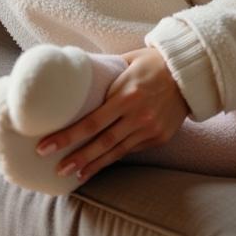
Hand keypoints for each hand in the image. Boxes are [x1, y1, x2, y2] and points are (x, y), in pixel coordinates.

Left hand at [35, 47, 189, 182]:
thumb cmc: (154, 63)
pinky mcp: (159, 137)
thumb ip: (107, 70)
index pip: (90, 122)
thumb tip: (79, 70)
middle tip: (57, 169)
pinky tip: (100, 163)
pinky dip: (114, 157)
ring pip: (116, 152)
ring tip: (75, 174)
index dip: (67, 137)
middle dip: (76, 157)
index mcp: (126, 95)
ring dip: (93, 164)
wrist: (191, 73)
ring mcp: (150, 128)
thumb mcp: (129, 61)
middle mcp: (138, 115)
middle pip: (101, 142)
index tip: (45, 146)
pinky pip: (132, 150)